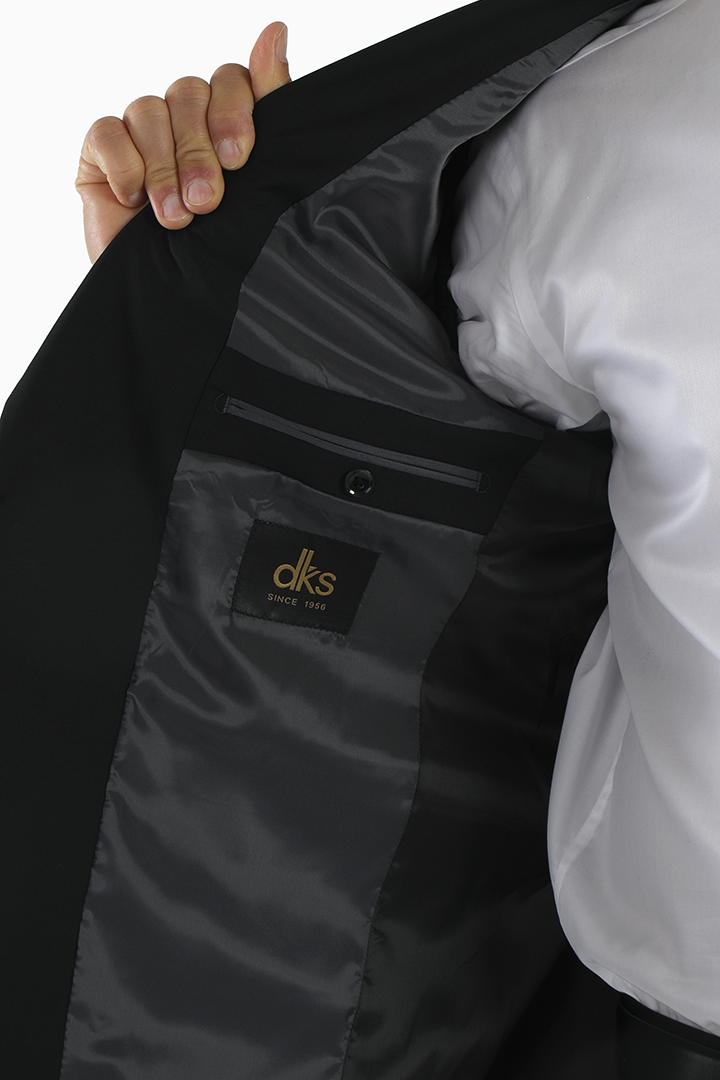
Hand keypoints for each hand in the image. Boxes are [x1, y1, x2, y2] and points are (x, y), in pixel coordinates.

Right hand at [76, 21, 290, 263]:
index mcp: (227, 125)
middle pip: (190, 93)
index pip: (233, 81)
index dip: (235, 111)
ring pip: (150, 109)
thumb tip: (276, 31)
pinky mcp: (101, 152)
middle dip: (199, 152)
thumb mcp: (254, 187)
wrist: (168, 306)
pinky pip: (108, 131)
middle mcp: (186, 122)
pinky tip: (134, 202)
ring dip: (164, 167)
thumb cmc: (214, 253)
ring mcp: (142, 134)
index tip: (241, 157)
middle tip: (207, 202)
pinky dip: (124, 166)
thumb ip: (268, 109)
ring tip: (174, 218)